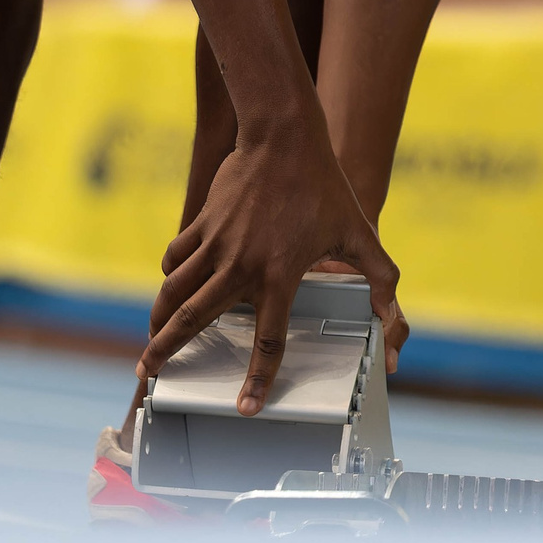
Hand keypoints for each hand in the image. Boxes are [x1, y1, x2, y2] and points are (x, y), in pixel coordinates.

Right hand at [137, 127, 404, 416]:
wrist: (284, 136)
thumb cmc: (324, 186)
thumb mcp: (361, 234)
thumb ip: (381, 284)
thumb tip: (392, 328)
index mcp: (279, 276)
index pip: (266, 341)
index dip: (257, 379)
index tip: (245, 406)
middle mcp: (240, 265)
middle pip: (193, 320)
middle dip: (168, 351)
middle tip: (150, 373)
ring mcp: (216, 243)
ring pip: (174, 290)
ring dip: (158, 318)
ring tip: (150, 339)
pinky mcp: (204, 222)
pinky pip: (176, 256)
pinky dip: (170, 274)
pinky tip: (170, 282)